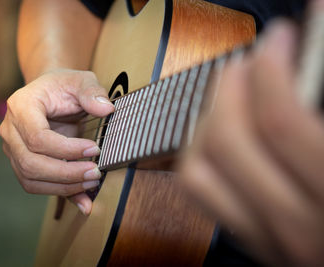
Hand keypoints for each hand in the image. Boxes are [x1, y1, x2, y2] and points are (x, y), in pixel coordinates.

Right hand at [0, 69, 113, 214]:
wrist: (50, 93)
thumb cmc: (64, 86)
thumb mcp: (81, 80)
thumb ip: (92, 92)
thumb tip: (107, 109)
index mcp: (20, 106)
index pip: (37, 137)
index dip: (67, 149)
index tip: (94, 149)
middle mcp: (10, 130)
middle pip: (31, 163)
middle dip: (66, 173)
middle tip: (95, 173)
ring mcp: (13, 149)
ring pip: (31, 179)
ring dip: (63, 187)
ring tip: (92, 183)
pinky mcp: (22, 162)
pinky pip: (36, 185)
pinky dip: (60, 193)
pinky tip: (83, 199)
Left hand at [180, 21, 323, 265]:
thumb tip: (317, 18)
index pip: (280, 122)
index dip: (271, 68)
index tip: (276, 40)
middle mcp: (297, 226)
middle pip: (228, 142)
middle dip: (230, 87)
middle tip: (246, 63)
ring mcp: (266, 239)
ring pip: (198, 170)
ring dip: (205, 118)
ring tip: (228, 93)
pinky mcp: (249, 239)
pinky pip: (197, 191)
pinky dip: (196, 152)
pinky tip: (216, 131)